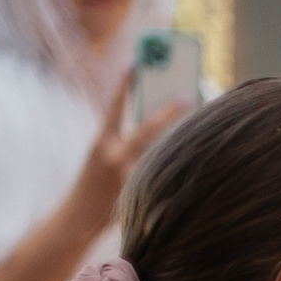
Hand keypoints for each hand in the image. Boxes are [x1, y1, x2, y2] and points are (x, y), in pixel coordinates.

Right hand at [68, 70, 186, 232]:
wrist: (79, 219)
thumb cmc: (96, 185)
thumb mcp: (104, 158)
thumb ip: (126, 142)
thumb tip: (161, 124)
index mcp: (101, 142)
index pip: (114, 107)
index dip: (124, 84)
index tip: (135, 61)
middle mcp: (113, 156)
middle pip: (147, 129)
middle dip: (168, 112)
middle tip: (189, 94)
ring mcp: (128, 175)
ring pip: (161, 153)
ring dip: (180, 141)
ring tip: (202, 122)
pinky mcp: (141, 192)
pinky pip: (164, 174)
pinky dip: (179, 166)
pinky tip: (198, 157)